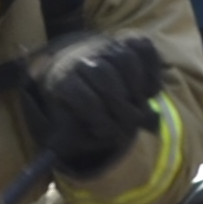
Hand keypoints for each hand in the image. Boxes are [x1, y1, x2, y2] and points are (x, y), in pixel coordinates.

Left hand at [16, 29, 168, 171]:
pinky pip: (144, 49)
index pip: (79, 93)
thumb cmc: (74, 105)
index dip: (96, 117)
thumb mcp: (63, 123)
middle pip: (104, 76)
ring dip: (136, 88)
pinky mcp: (128, 41)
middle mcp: (83, 57)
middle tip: (129, 124)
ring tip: (138, 108)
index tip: (104, 133)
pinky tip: (149, 91)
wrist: (78, 70)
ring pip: (125, 60)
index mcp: (62, 79)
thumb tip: (50, 162)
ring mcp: (106, 46)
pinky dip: (152, 70)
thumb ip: (63, 140)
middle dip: (119, 105)